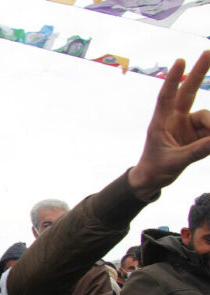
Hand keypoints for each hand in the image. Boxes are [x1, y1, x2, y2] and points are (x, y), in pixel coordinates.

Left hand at [129, 50, 209, 198]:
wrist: (153, 179)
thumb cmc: (156, 169)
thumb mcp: (175, 162)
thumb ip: (197, 151)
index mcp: (161, 122)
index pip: (167, 96)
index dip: (173, 79)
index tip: (180, 61)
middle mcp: (174, 119)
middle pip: (188, 91)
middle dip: (199, 72)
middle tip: (207, 51)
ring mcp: (186, 125)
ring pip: (208, 117)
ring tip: (206, 144)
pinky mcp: (196, 133)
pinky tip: (208, 144)